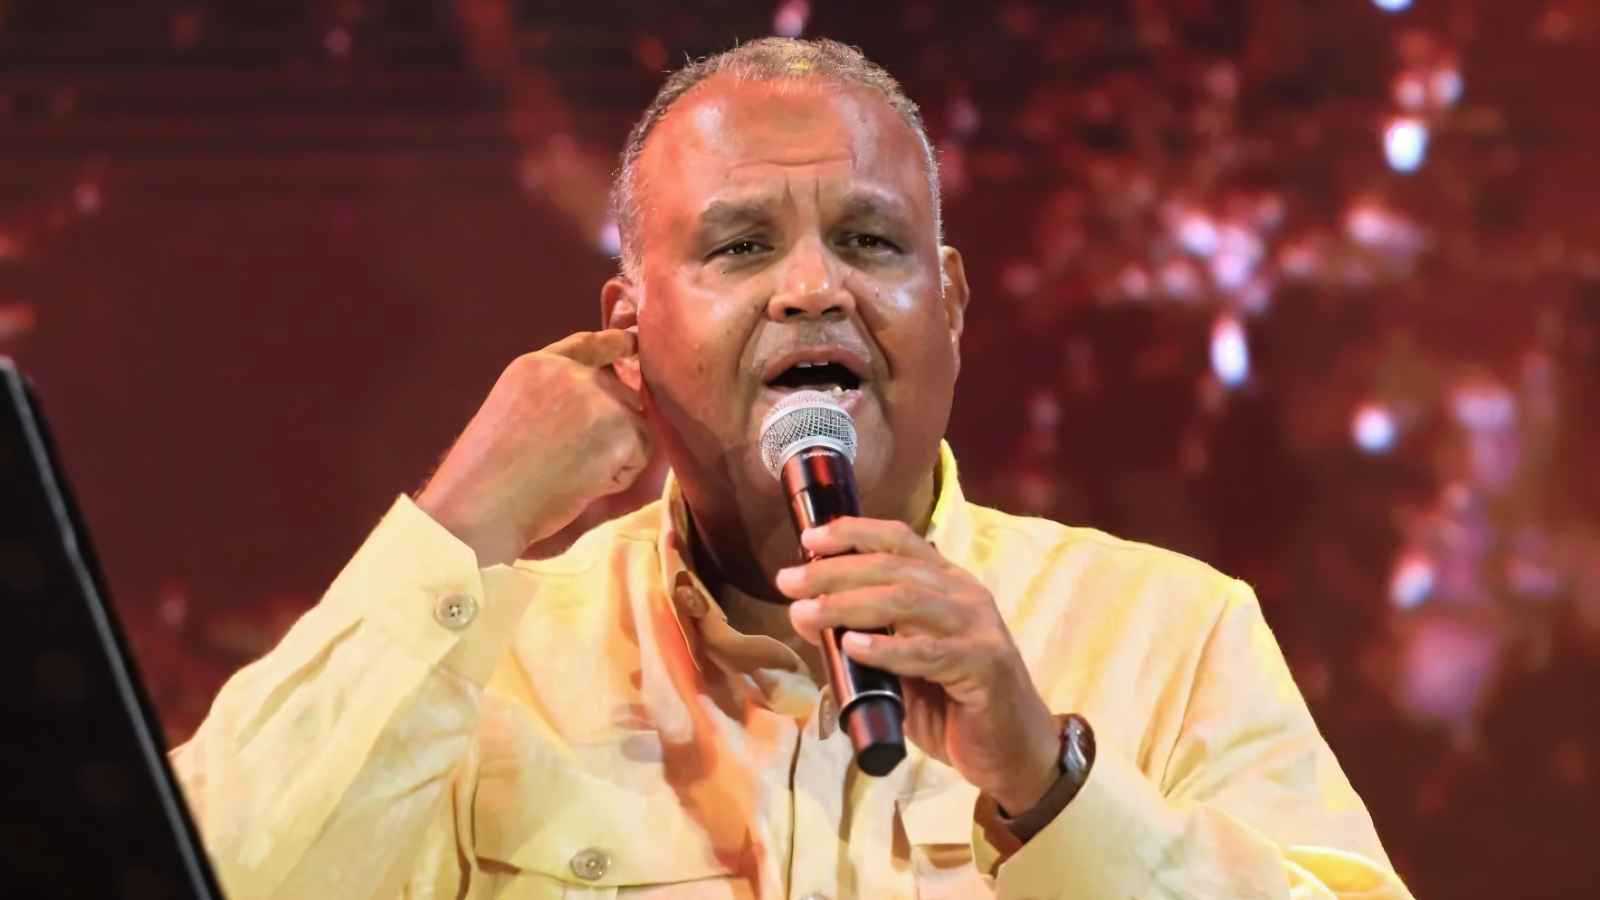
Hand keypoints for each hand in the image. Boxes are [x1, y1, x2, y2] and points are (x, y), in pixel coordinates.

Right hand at [415, 329, 649, 566]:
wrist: (485, 504)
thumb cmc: (489, 475)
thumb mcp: (513, 410)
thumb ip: (553, 396)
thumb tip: (596, 407)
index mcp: (537, 365)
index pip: (589, 345)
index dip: (615, 343)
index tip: (631, 342)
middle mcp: (573, 373)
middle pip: (619, 393)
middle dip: (610, 427)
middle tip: (567, 461)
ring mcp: (600, 398)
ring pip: (633, 426)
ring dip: (613, 455)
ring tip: (569, 473)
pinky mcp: (622, 430)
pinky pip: (638, 457)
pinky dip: (618, 478)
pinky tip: (582, 484)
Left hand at [776, 517, 1060, 812]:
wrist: (1013, 752)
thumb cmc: (953, 706)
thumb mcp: (901, 666)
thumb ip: (864, 639)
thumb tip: (806, 615)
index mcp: (947, 584)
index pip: (900, 540)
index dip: (853, 533)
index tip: (808, 540)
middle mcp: (965, 595)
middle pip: (893, 567)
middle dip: (835, 570)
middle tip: (789, 581)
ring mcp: (977, 628)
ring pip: (907, 601)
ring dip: (849, 604)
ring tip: (807, 613)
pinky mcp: (983, 666)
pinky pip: (929, 652)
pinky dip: (888, 648)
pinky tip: (854, 646)